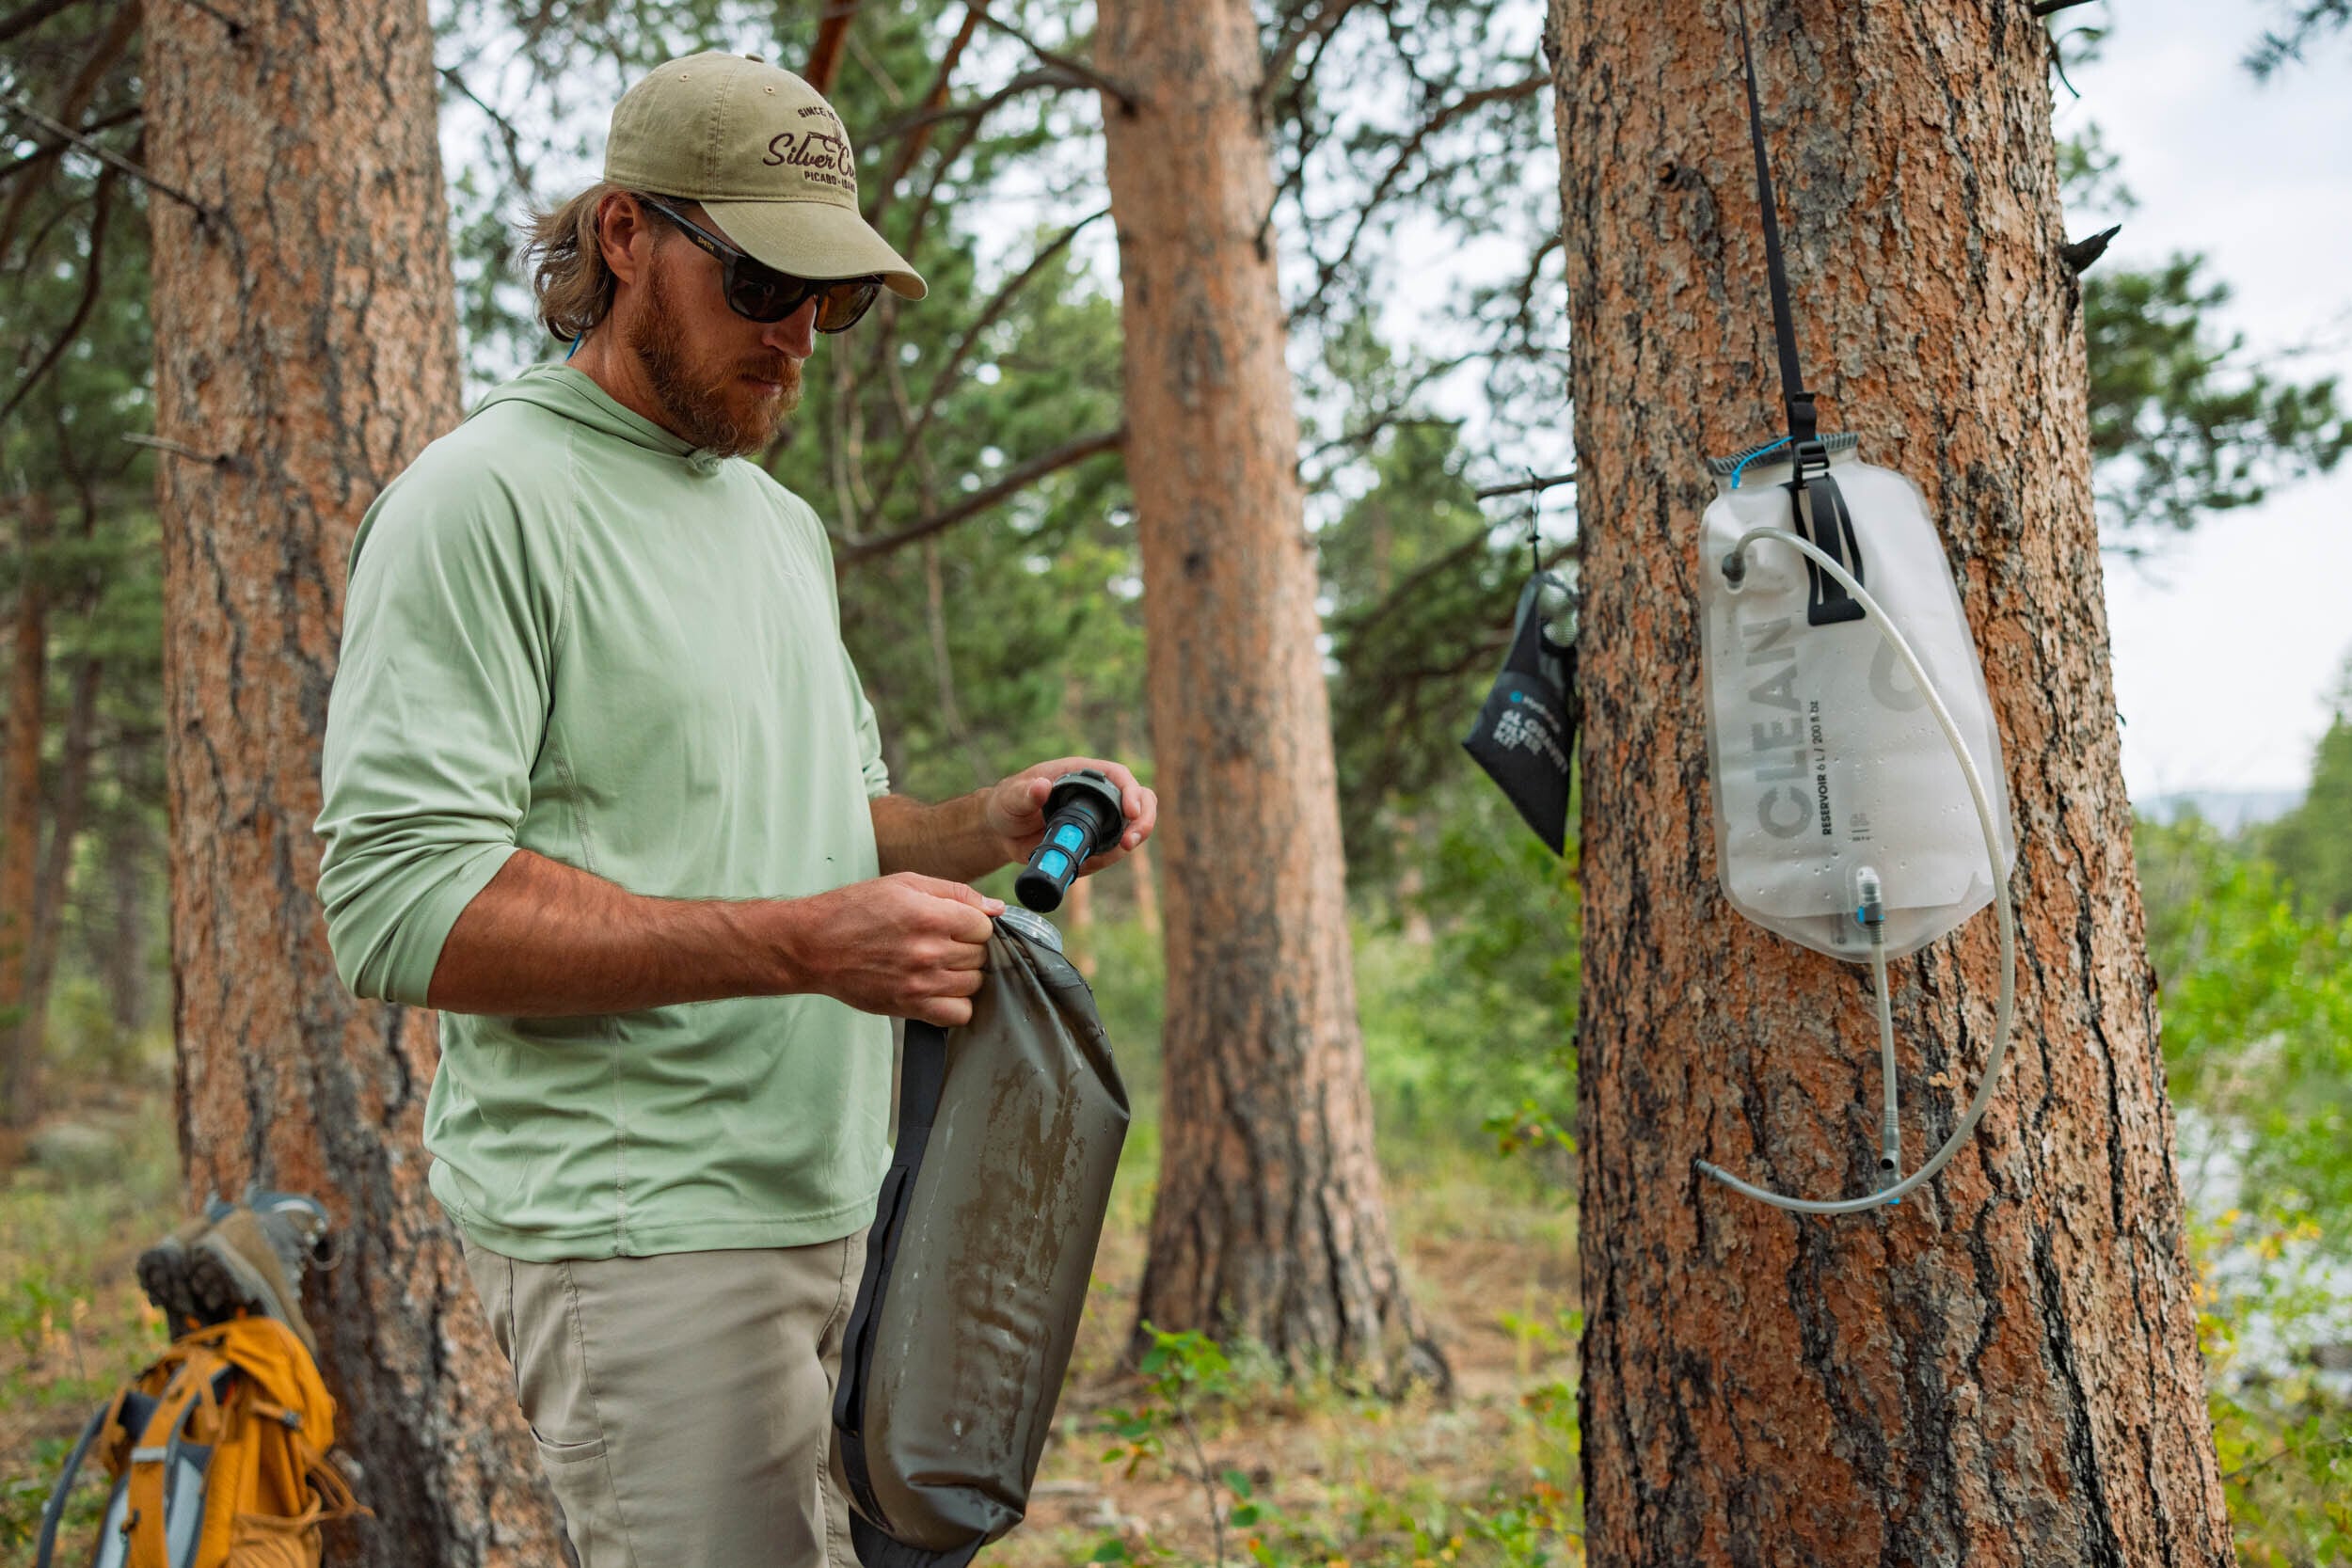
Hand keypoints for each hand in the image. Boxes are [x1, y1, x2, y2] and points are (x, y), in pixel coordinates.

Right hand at [779, 873, 1002, 1026]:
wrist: (814, 946)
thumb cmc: (855, 910)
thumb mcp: (904, 884)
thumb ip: (955, 892)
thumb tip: (996, 907)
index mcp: (930, 915)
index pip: (985, 927)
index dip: (974, 923)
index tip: (958, 924)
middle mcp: (929, 951)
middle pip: (981, 955)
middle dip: (967, 948)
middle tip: (943, 943)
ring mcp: (921, 982)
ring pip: (974, 984)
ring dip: (963, 975)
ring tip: (939, 965)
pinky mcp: (910, 1006)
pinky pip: (958, 1014)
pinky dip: (956, 1005)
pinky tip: (940, 990)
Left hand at [983, 757, 1158, 875]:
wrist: (1002, 830)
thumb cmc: (1007, 803)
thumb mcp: (1012, 797)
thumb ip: (1025, 793)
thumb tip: (1042, 787)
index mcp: (1081, 774)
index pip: (1118, 776)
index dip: (1130, 791)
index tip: (1130, 811)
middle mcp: (1096, 794)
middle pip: (1140, 799)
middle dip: (1144, 820)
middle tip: (1131, 841)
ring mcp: (1099, 818)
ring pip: (1133, 825)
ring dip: (1132, 841)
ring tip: (1114, 853)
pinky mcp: (1094, 840)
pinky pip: (1112, 849)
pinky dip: (1108, 858)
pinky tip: (1086, 864)